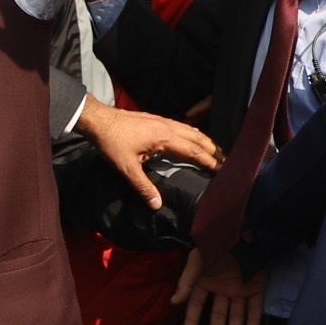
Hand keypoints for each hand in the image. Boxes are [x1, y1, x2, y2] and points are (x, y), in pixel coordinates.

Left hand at [75, 98, 215, 211]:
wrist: (98, 120)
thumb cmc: (111, 142)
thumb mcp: (126, 168)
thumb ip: (143, 186)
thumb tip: (157, 205)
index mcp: (164, 137)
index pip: (193, 150)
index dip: (209, 161)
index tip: (223, 170)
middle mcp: (167, 126)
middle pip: (198, 138)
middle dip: (213, 149)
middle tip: (227, 161)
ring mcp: (162, 120)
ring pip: (191, 130)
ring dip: (204, 141)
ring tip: (215, 151)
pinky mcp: (155, 119)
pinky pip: (181, 126)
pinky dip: (193, 134)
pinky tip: (192, 139)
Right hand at [172, 251, 265, 324]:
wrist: (242, 229)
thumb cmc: (216, 243)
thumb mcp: (197, 261)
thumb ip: (187, 282)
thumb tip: (174, 302)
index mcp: (206, 281)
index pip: (197, 305)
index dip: (192, 321)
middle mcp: (222, 288)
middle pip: (219, 315)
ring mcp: (240, 288)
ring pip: (237, 315)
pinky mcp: (257, 287)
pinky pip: (255, 307)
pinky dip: (253, 321)